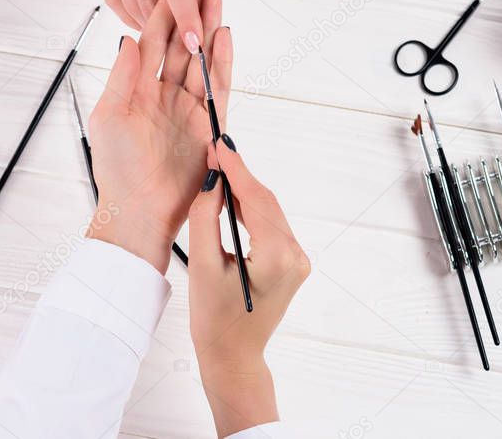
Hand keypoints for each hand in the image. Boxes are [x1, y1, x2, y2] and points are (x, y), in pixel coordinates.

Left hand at [86, 0, 230, 273]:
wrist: (140, 212)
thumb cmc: (117, 170)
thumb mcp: (109, 117)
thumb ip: (122, 78)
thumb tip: (129, 39)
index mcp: (137, 88)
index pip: (152, 43)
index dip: (162, 15)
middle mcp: (165, 93)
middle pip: (182, 46)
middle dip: (191, 15)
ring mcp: (188, 108)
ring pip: (201, 61)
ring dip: (209, 31)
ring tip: (217, 1)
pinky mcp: (208, 124)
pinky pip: (217, 88)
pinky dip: (221, 62)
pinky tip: (224, 37)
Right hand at [187, 140, 310, 436]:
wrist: (234, 356)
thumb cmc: (214, 319)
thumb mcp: (202, 265)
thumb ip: (207, 217)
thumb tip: (212, 179)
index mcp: (277, 258)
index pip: (256, 199)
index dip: (236, 168)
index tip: (219, 144)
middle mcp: (296, 256)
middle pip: (266, 202)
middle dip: (240, 176)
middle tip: (214, 151)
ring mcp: (299, 260)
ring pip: (269, 212)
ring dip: (245, 191)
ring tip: (218, 170)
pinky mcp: (293, 263)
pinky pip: (272, 226)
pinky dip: (252, 210)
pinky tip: (233, 197)